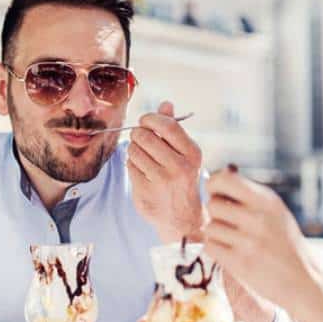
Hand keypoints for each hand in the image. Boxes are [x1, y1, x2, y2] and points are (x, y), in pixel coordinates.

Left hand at [127, 101, 206, 242]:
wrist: (182, 218)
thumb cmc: (181, 179)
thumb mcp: (185, 154)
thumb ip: (174, 129)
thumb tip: (166, 104)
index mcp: (192, 153)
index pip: (167, 125)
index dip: (150, 119)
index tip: (145, 122)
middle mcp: (180, 166)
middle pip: (145, 136)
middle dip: (139, 135)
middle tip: (141, 140)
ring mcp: (162, 180)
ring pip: (134, 150)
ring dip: (134, 151)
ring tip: (143, 158)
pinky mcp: (146, 191)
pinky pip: (130, 166)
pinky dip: (132, 165)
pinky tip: (142, 172)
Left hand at [204, 167, 316, 310]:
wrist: (304, 283)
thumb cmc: (287, 246)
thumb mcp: (277, 213)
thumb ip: (251, 195)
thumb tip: (222, 171)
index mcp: (268, 200)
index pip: (224, 179)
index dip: (214, 186)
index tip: (218, 195)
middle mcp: (258, 217)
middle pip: (213, 203)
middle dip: (216, 214)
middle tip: (229, 224)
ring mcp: (248, 241)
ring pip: (210, 226)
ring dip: (217, 234)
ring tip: (234, 242)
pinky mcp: (240, 263)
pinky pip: (210, 246)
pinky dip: (216, 250)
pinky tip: (231, 254)